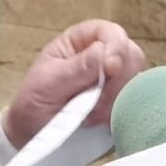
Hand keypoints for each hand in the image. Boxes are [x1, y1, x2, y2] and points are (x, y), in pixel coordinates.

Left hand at [1, 20, 144, 148]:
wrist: (30, 134)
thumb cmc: (33, 102)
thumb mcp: (48, 83)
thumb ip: (76, 68)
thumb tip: (103, 51)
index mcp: (80, 42)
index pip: (110, 32)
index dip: (116, 46)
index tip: (111, 68)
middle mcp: (100, 57)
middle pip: (131, 54)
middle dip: (119, 78)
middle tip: (97, 97)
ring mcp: (111, 81)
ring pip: (134, 81)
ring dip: (115, 99)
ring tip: (89, 113)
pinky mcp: (116, 103)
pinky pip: (131, 104)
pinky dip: (116, 113)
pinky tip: (95, 121)